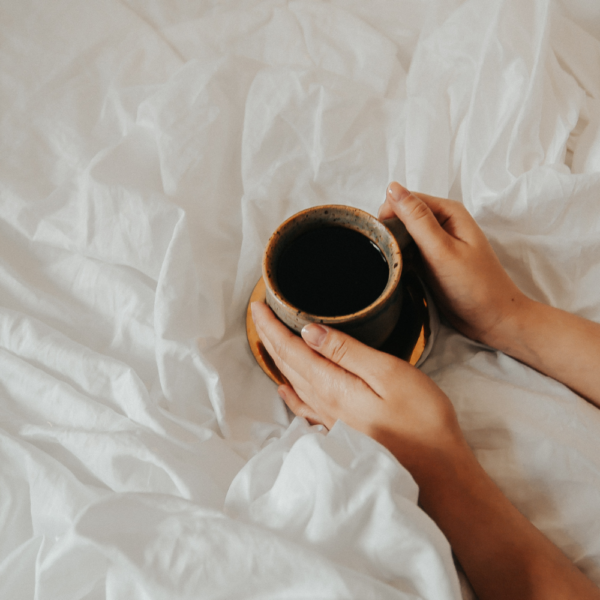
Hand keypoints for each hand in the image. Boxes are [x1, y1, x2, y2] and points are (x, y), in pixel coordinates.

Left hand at [251, 301, 467, 482]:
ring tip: (268, 342)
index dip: (271, 327)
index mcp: (333, 386)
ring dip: (278, 360)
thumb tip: (309, 332)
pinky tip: (286, 389)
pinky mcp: (342, 430)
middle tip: (258, 315)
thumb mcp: (388, 374)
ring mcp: (332, 420)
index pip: (291, 350)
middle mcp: (325, 404)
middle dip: (270, 338)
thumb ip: (346, 352)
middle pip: (287, 365)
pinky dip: (291, 392)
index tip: (257, 306)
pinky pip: (305, 406)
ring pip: (293, 383)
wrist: (437, 472)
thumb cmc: (422, 419)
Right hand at [379, 182, 525, 347]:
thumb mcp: (442, 250)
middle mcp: (443, 223)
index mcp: (449, 212)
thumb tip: (392, 187)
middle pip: (403, 216)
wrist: (493, 320)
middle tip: (388, 255)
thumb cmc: (475, 286)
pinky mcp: (432, 262)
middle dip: (390, 231)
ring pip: (403, 236)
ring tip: (392, 265)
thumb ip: (416, 219)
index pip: (406, 199)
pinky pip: (408, 253)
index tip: (381, 236)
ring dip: (394, 247)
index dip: (389, 213)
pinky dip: (400, 260)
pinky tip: (397, 272)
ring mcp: (437, 244)